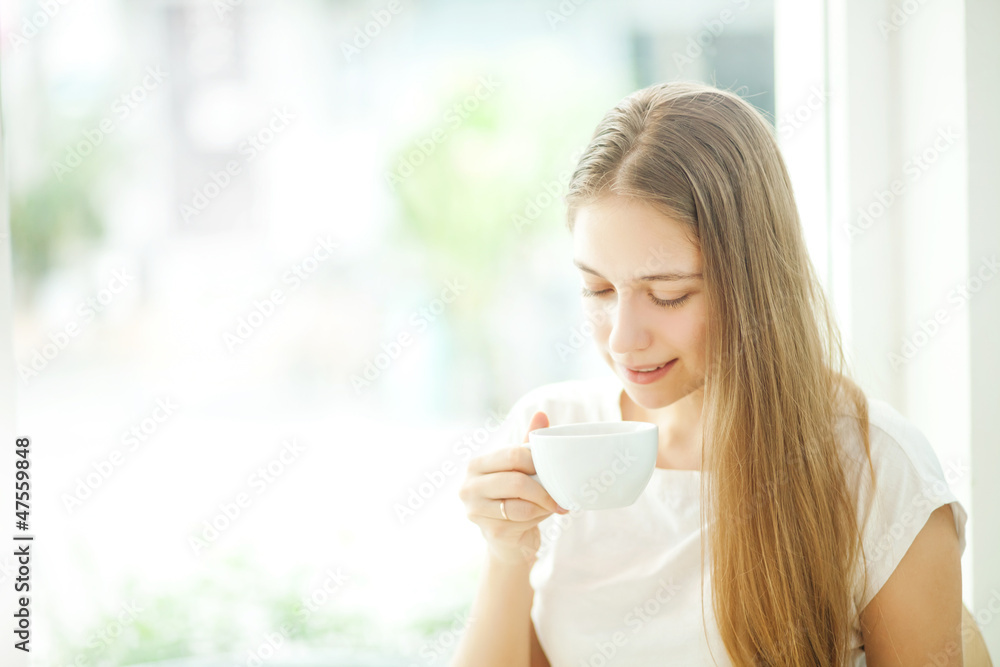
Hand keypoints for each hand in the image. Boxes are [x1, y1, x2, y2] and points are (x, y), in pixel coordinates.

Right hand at [458, 411, 567, 565]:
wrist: (506, 540)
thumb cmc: (513, 499)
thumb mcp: (519, 470)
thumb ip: (528, 444)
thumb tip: (541, 414)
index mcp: (476, 465)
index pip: (512, 455)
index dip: (537, 461)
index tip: (552, 469)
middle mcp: (469, 487)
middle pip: (516, 480)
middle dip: (543, 487)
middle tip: (560, 493)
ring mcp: (476, 511)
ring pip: (521, 503)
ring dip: (543, 504)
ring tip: (553, 505)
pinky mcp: (490, 531)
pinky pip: (523, 520)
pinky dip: (539, 516)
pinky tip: (542, 515)